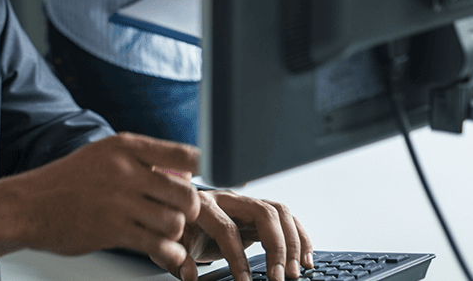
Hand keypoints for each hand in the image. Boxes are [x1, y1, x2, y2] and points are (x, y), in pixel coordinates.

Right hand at [0, 133, 201, 271]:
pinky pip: (158, 245)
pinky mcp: (112, 231)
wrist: (27, 206)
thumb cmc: (66, 182)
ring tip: (164, 232)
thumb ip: (139, 161)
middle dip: (189, 209)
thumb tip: (183, 175)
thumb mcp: (101, 155)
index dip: (194, 173)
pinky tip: (166, 251)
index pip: (184, 155)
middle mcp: (124, 171)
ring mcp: (119, 202)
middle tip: (180, 214)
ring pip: (174, 222)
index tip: (186, 183)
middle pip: (185, 194)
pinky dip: (170, 253)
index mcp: (124, 147)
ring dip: (175, 232)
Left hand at [176, 189, 311, 280]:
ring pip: (279, 212)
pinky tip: (306, 258)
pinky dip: (300, 237)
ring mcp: (245, 203)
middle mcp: (228, 199)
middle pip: (263, 213)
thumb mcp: (166, 245)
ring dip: (293, 242)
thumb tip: (190, 276)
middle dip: (276, 247)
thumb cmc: (175, 230)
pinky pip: (286, 219)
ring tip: (296, 271)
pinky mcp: (257, 212)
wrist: (177, 213)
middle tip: (281, 277)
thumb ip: (176, 260)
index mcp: (203, 205)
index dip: (237, 258)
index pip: (227, 229)